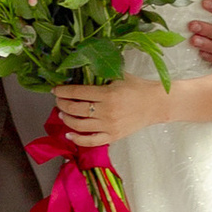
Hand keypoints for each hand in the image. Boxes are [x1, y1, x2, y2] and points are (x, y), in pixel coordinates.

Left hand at [49, 79, 170, 146]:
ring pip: (80, 126)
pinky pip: (91, 141)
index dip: (63, 91)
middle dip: (62, 104)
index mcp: (107, 94)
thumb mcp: (120, 75)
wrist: (156, 104)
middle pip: (76, 109)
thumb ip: (101, 74)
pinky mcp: (113, 137)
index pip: (78, 92)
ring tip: (62, 113)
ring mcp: (109, 126)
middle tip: (58, 100)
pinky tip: (69, 134)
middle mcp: (106, 111)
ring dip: (67, 119)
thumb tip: (81, 69)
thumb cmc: (138, 87)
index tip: (55, 89)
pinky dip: (77, 139)